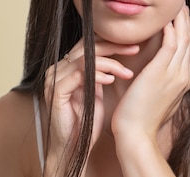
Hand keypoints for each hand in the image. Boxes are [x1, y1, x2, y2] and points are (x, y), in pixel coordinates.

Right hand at [43, 39, 138, 158]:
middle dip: (115, 47)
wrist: (73, 147)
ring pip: (85, 59)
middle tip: (136, 49)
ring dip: (111, 63)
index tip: (135, 45)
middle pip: (88, 47)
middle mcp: (58, 68)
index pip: (90, 43)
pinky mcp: (56, 92)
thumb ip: (102, 70)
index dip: (113, 41)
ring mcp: (54, 79)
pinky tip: (111, 80)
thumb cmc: (86, 120)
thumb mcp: (97, 89)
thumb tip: (123, 51)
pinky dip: (98, 75)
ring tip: (126, 73)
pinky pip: (79, 75)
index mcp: (67, 66)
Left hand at [111, 5, 189, 148]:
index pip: (188, 50)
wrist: (135, 134)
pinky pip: (171, 44)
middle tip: (182, 5)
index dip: (186, 32)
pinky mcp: (162, 73)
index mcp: (183, 81)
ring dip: (181, 21)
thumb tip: (157, 71)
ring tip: (176, 6)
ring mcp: (176, 74)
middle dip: (186, 22)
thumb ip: (161, 81)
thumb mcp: (157, 97)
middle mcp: (184, 76)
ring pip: (183, 40)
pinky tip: (166, 19)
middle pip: (189, 42)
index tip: (181, 18)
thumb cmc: (140, 118)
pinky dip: (170, 30)